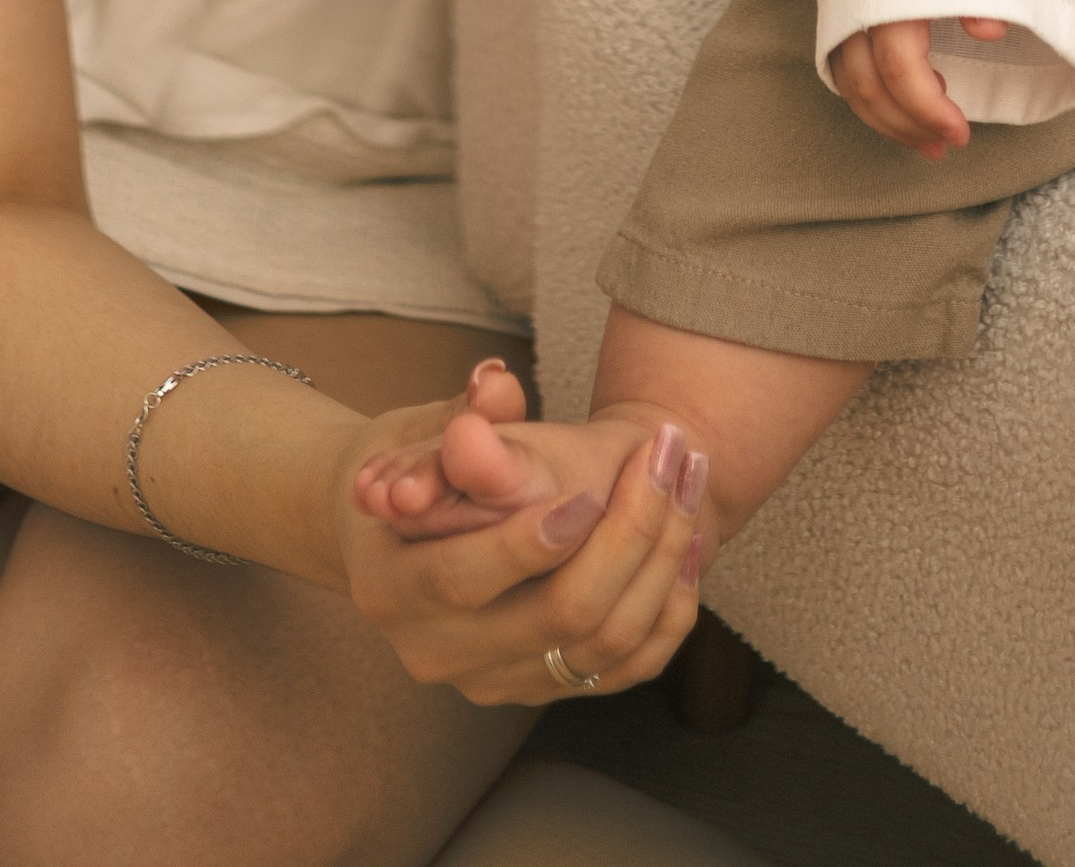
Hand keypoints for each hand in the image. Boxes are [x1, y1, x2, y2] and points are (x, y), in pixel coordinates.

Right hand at [334, 386, 710, 704]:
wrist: (424, 527)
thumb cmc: (425, 467)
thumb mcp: (425, 430)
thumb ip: (468, 414)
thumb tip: (493, 386)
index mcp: (388, 589)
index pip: (461, 579)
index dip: (527, 541)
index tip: (590, 491)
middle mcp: (437, 653)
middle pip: (555, 617)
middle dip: (625, 535)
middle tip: (666, 457)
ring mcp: (496, 681)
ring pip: (605, 643)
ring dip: (661, 559)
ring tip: (686, 477)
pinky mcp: (544, 689)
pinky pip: (629, 665)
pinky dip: (668, 604)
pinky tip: (684, 538)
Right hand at [827, 13, 1011, 156]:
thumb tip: (992, 31)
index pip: (900, 69)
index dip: (929, 111)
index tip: (960, 136)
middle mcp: (857, 8)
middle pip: (869, 86)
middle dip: (908, 126)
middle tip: (944, 146)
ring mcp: (841, 10)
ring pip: (850, 82)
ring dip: (886, 119)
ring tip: (927, 138)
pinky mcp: (838, 9)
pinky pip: (840, 66)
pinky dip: (866, 94)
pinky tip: (898, 104)